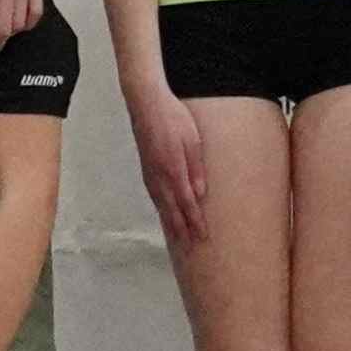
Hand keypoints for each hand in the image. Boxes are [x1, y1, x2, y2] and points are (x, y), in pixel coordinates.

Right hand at [127, 82, 212, 250]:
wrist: (146, 104)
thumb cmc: (175, 118)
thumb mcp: (192, 141)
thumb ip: (196, 169)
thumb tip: (200, 194)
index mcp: (173, 170)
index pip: (187, 204)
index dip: (195, 222)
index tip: (203, 237)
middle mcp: (159, 177)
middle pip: (173, 210)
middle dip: (184, 230)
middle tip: (193, 247)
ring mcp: (150, 174)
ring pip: (162, 205)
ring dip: (172, 223)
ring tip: (180, 238)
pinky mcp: (146, 169)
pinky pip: (155, 196)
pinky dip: (162, 210)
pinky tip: (166, 215)